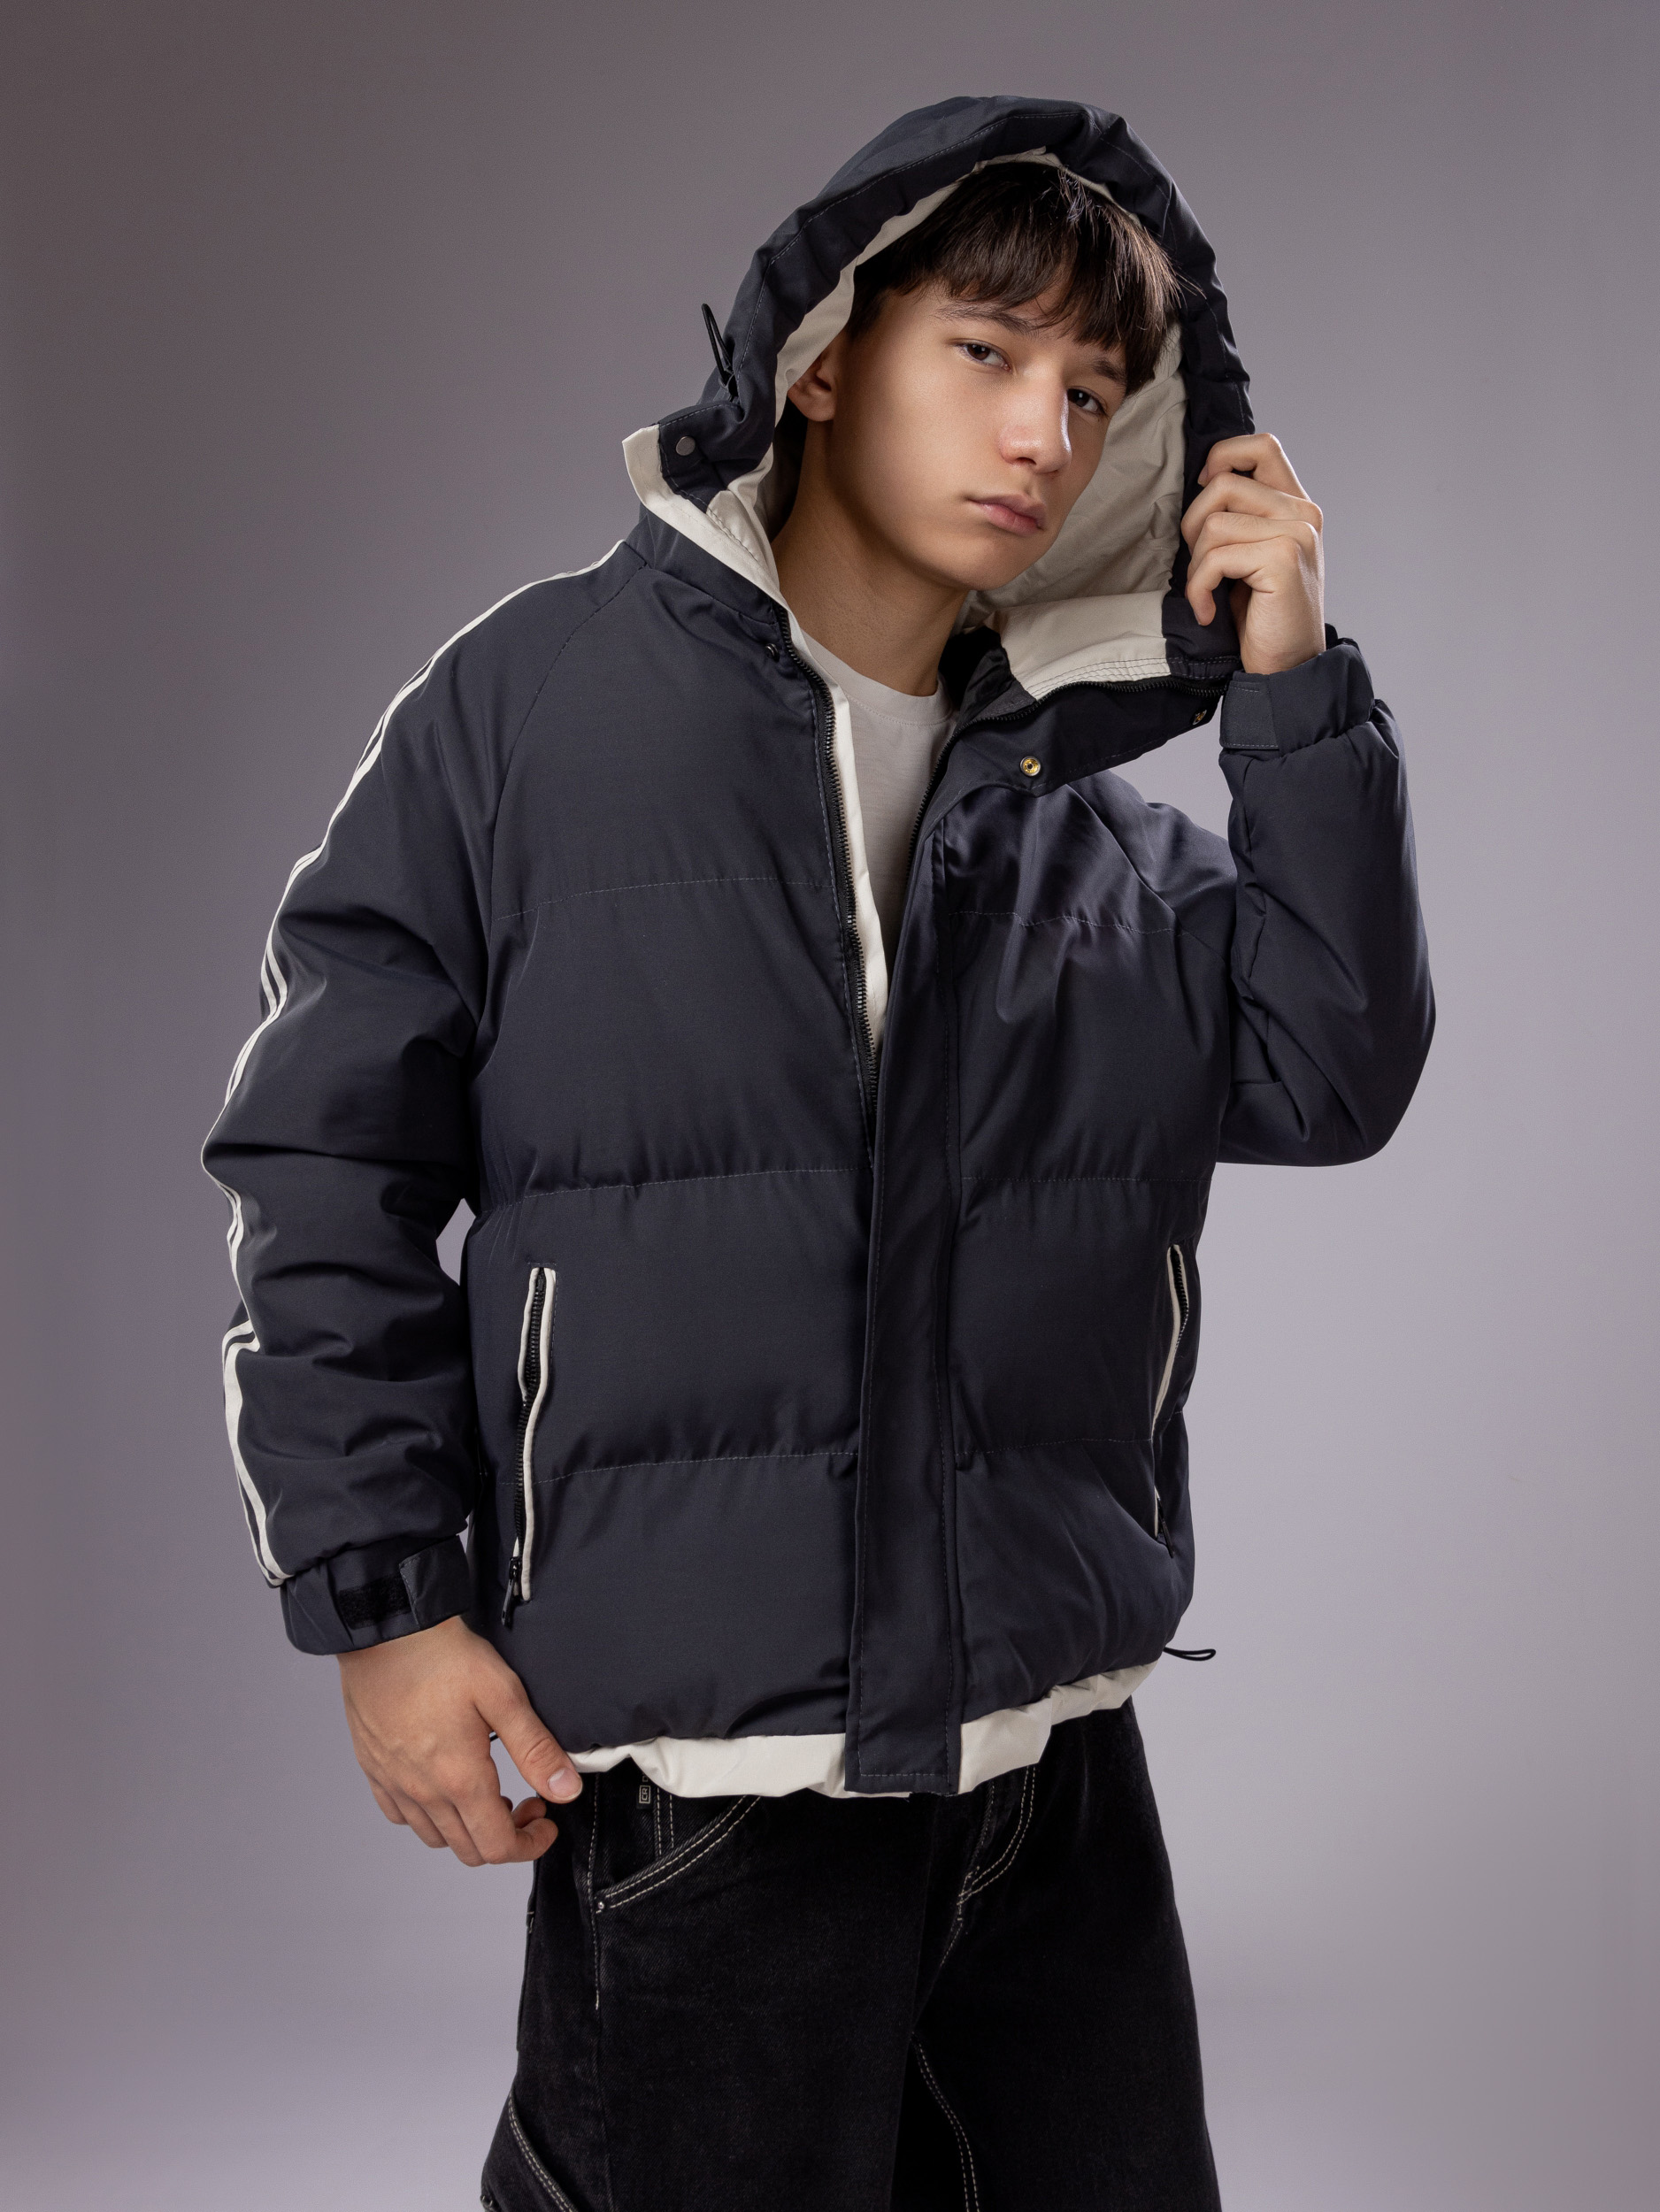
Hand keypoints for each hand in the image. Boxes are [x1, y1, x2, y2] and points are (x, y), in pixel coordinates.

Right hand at [337, 1614, 580, 1866]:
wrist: (386, 1631)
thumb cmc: (441, 1657)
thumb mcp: (503, 1695)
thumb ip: (536, 1749)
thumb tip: (566, 1790)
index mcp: (459, 1778)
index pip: (497, 1846)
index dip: (530, 1845)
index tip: (546, 1823)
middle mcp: (423, 1791)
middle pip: (468, 1849)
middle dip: (506, 1837)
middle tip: (526, 1802)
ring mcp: (394, 1783)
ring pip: (435, 1837)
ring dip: (468, 1829)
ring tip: (488, 1794)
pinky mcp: (374, 1769)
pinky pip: (400, 1815)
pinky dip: (428, 1816)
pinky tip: (443, 1787)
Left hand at [1181, 434, 1324, 674]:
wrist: (1288, 669)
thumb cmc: (1262, 617)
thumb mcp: (1250, 557)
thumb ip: (1240, 517)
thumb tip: (1199, 482)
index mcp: (1297, 506)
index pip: (1262, 446)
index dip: (1222, 459)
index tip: (1204, 498)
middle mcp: (1303, 513)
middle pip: (1223, 482)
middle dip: (1194, 524)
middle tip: (1200, 565)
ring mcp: (1296, 534)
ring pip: (1214, 521)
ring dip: (1196, 564)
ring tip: (1208, 593)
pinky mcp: (1281, 559)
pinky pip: (1215, 557)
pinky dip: (1199, 588)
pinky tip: (1208, 611)